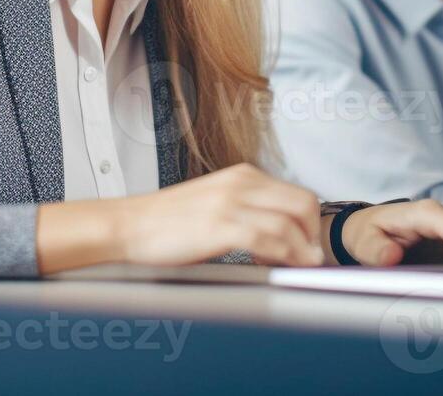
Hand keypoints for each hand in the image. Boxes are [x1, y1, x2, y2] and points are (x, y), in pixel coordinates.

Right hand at [112, 163, 324, 267]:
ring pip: (289, 222)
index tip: (309, 244)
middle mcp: (240, 183)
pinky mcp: (219, 225)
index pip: (296, 194)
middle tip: (311, 257)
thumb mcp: (214, 204)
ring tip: (300, 266)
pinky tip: (278, 265)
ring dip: (302, 250)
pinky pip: (267, 238)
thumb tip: (279, 235)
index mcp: (242, 176)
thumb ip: (246, 210)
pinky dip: (282, 254)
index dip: (310, 222)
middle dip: (314, 234)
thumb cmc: (166, 221)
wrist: (129, 225)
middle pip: (302, 203)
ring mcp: (230, 203)